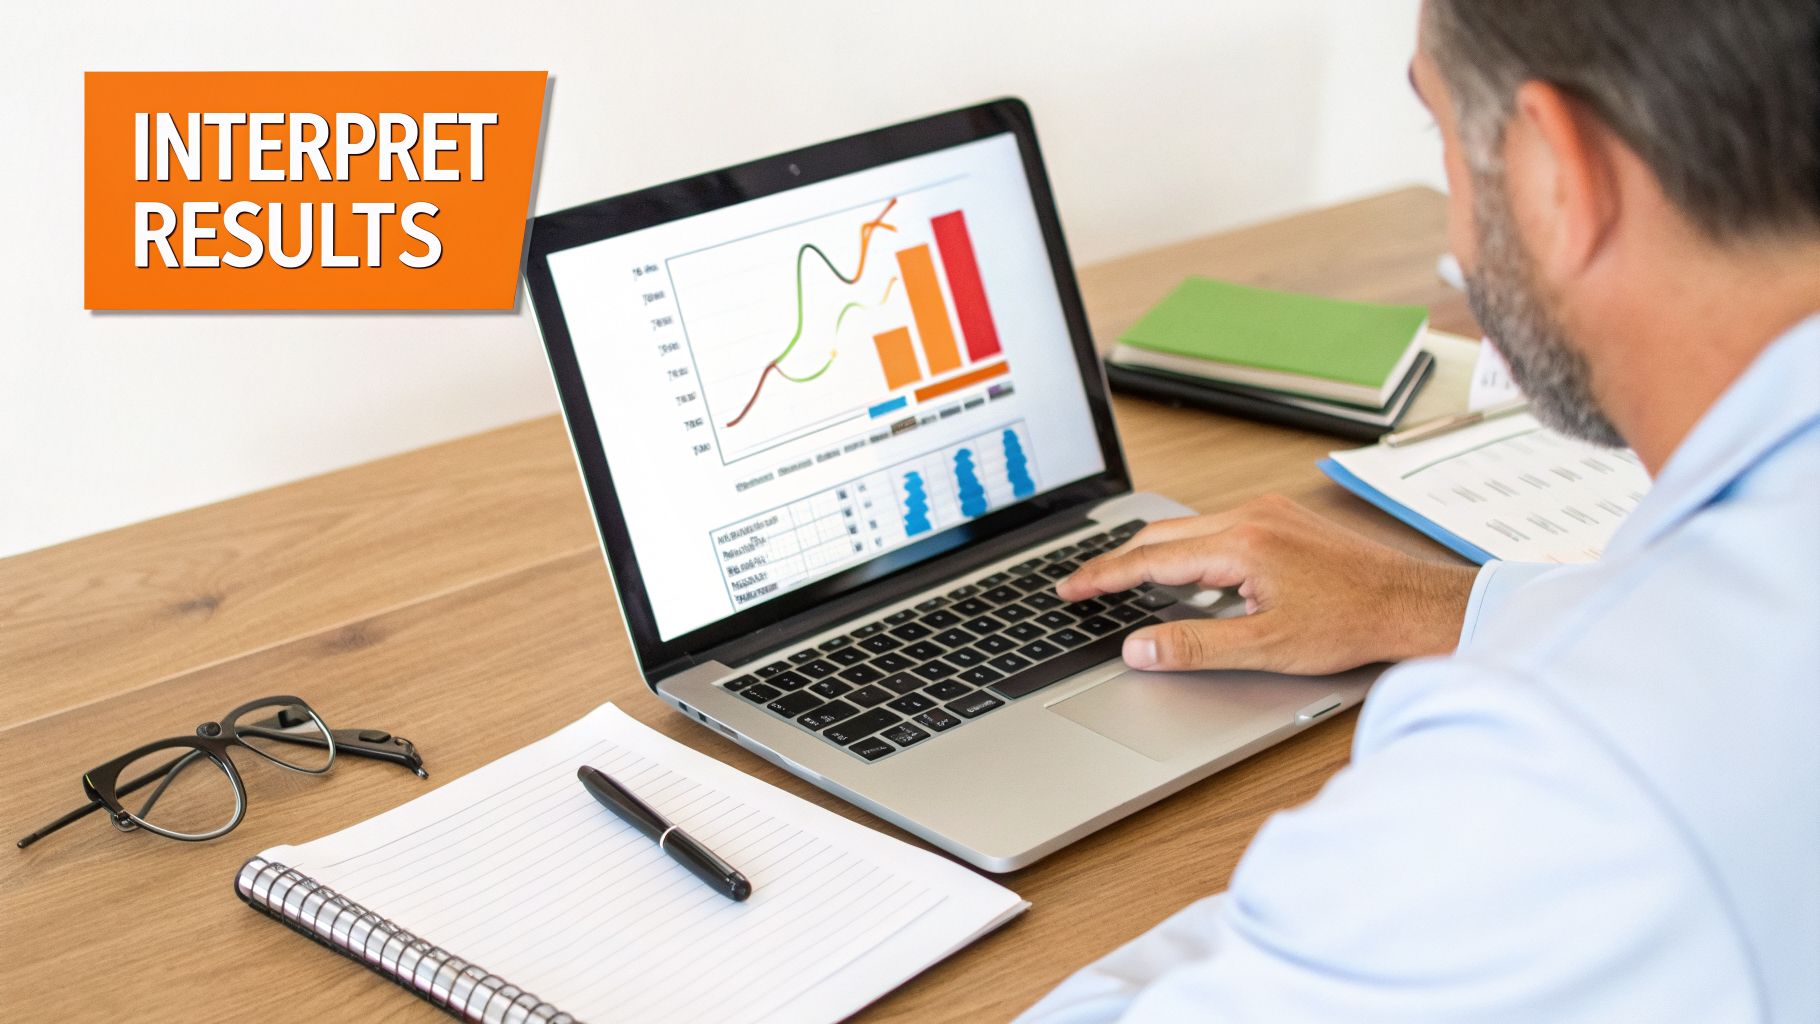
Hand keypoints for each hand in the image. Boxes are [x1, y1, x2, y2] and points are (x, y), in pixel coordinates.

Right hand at [1059, 495, 1476, 673]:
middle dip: (1117, 562)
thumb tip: (1140, 648)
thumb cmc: (1354, 623)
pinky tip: (1185, 577)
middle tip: (1083, 587)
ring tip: (1122, 583)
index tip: (1071, 589)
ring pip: (1188, 530)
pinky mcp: (1282, 519)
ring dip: (1153, 556)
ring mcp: (1268, 513)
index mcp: (1241, 543)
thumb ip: (1195, 646)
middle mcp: (1252, 516)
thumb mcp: (1266, 648)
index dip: (1104, 577)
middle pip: (1161, 535)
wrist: (1413, 603)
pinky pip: (1217, 529)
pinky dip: (1188, 551)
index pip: (1150, 559)